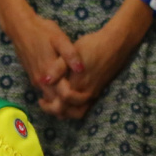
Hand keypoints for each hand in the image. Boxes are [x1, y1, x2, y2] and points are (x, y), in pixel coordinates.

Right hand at [3, 9, 82, 103]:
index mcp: (49, 72)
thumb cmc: (42, 31)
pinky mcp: (32, 77)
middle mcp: (41, 81)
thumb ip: (70, 54)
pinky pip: (45, 92)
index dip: (76, 100)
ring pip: (49, 99)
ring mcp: (35, 80)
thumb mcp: (59, 39)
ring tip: (77, 98)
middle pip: (55, 103)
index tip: (88, 98)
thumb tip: (82, 69)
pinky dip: (55, 95)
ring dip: (61, 101)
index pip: (63, 96)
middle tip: (85, 102)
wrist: (20, 28)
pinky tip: (66, 90)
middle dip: (69, 105)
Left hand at [38, 2, 150, 118]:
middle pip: (69, 111)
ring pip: (79, 112)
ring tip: (55, 104)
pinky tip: (67, 99)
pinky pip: (85, 106)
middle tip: (44, 103)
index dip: (49, 103)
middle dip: (55, 110)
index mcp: (78, 84)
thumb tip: (44, 81)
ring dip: (66, 111)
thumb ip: (57, 68)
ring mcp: (94, 93)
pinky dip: (75, 107)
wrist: (115, 43)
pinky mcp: (98, 90)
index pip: (61, 102)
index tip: (40, 98)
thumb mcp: (71, 53)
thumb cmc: (92, 46)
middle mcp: (87, 92)